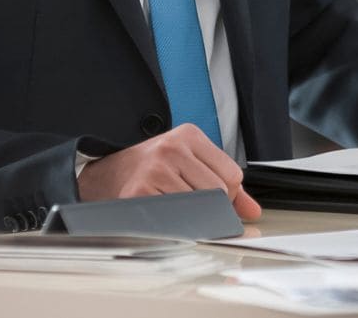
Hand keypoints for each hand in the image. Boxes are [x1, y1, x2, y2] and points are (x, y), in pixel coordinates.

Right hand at [76, 125, 261, 219]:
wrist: (105, 176)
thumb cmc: (150, 169)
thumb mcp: (189, 163)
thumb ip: (225, 185)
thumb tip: (253, 212)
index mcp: (188, 134)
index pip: (232, 174)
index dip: (226, 193)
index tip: (210, 194)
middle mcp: (172, 147)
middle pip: (219, 192)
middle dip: (210, 206)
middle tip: (189, 202)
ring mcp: (156, 169)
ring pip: (200, 206)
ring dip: (191, 215)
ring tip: (173, 204)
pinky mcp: (141, 191)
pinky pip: (177, 216)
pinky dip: (176, 222)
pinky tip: (163, 212)